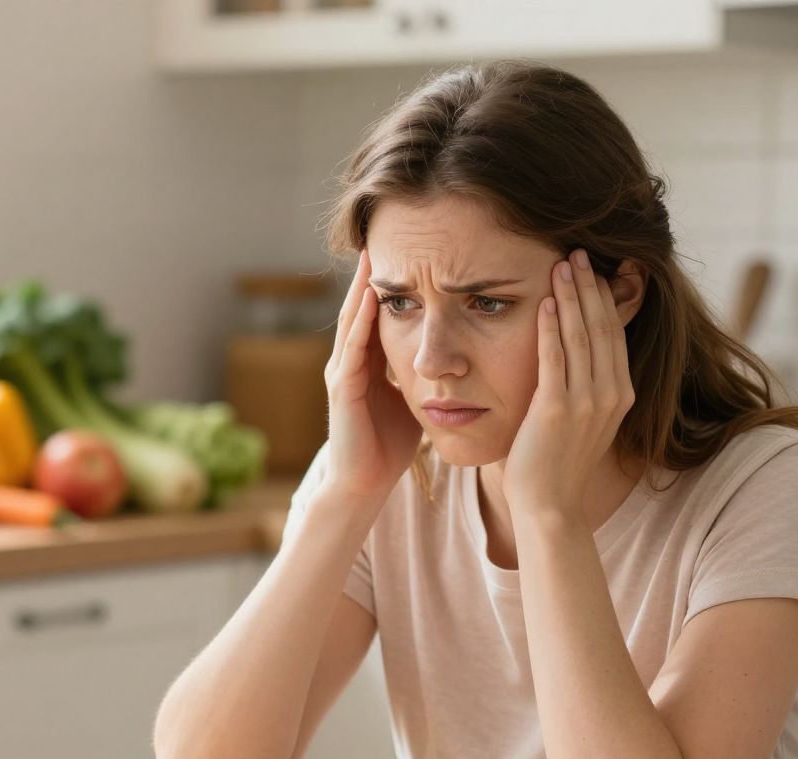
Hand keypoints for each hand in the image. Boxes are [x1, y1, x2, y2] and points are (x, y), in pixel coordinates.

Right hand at [323, 250, 422, 500]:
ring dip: (361, 288)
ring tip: (372, 254)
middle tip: (382, 235)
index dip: (391, 283)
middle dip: (370, 275)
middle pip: (360, 308)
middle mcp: (350, 362)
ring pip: (352, 321)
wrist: (364, 484)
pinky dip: (360, 321)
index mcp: (368, 363)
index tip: (407, 250)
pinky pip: (352, 349)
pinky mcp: (343, 391)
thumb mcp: (411, 400)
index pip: (378, 313)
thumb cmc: (390, 446)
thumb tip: (454, 354)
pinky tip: (371, 297)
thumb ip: (423, 374)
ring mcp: (343, 374)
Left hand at [504, 249, 634, 523]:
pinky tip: (544, 302)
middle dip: (590, 286)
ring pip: (581, 336)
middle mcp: (611, 394)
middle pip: (602, 327)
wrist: (550, 506)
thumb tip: (573, 358)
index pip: (614, 334)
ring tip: (562, 264)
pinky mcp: (556, 409)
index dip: (604, 299)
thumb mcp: (582, 420)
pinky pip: (554, 358)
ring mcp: (586, 402)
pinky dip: (550, 327)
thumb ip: (584, 388)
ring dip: (571, 296)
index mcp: (621, 394)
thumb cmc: (557, 463)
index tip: (592, 270)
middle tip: (577, 252)